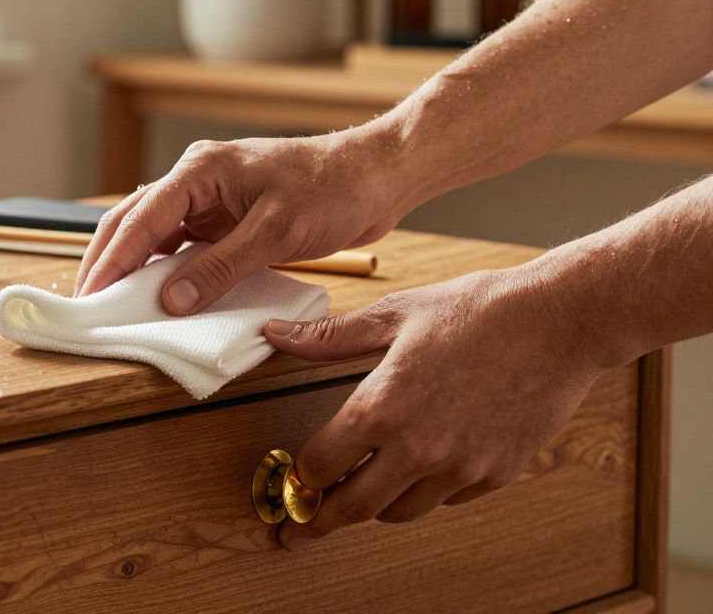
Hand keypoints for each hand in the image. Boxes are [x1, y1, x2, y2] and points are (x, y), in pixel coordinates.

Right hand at [74, 132, 407, 313]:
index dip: (111, 260)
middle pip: (134, 223)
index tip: (90, 296)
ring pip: (155, 236)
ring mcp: (210, 200)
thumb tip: (172, 300)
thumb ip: (219, 267)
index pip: (139, 219)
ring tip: (114, 307)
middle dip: (107, 263)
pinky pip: (185, 247)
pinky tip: (161, 298)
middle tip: (87, 306)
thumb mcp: (274, 232)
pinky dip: (168, 272)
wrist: (376, 176)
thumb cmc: (332, 188)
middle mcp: (196, 181)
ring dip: (135, 268)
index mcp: (199, 170)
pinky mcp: (227, 219)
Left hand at [263, 267, 607, 551]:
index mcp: (383, 407)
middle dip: (322, 519)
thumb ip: (330, 337)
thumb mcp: (395, 314)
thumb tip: (279, 335)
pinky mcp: (496, 474)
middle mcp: (419, 447)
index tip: (295, 478)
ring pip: (401, 511)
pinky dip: (427, 492)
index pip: (320, 464)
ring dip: (375, 506)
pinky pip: (447, 499)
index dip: (300, 474)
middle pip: (354, 507)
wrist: (562, 320)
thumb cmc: (482, 310)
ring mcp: (460, 466)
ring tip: (362, 494)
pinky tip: (422, 468)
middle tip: (301, 529)